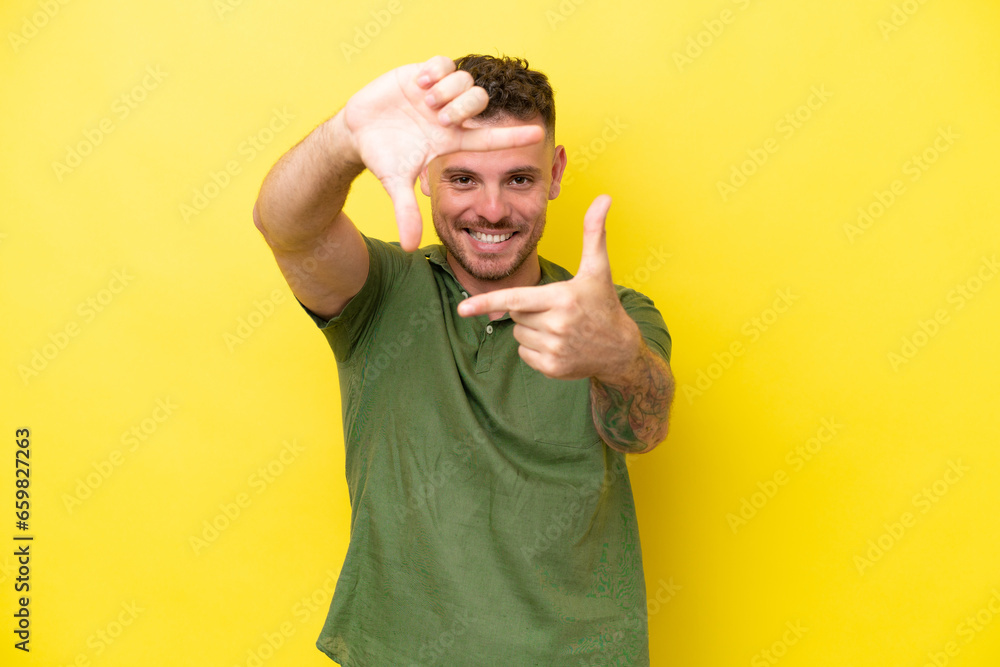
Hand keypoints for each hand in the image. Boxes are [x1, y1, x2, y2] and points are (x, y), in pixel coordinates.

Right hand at [342, 55, 544, 250]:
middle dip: (464, 108)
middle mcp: (452, 115)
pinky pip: (444, 62)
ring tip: (424, 99)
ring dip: (448, 90)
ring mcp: (440, 93)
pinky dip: (436, 70)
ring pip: (466, 81)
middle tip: (438, 117)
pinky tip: (420, 82)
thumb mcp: (395, 183)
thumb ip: (406, 212)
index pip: (490, 138)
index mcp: (452, 140)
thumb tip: (410, 247)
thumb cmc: (382, 157)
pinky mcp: (424, 73)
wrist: (358, 132)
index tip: (539, 135)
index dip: (514, 136)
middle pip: (480, 103)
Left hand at [457, 195, 641, 380]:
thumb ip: (595, 231)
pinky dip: (534, 349)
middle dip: (527, 309)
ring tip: (559, 327)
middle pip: (515, 314)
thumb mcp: (599, 268)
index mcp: (562, 299)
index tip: (462, 309)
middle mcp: (557, 326)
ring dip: (530, 329)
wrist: (619, 350)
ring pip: (517, 334)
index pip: (516, 299)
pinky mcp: (553, 369)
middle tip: (556, 310)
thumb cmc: (604, 304)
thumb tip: (604, 197)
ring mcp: (555, 349)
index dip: (487, 302)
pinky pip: (524, 354)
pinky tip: (558, 345)